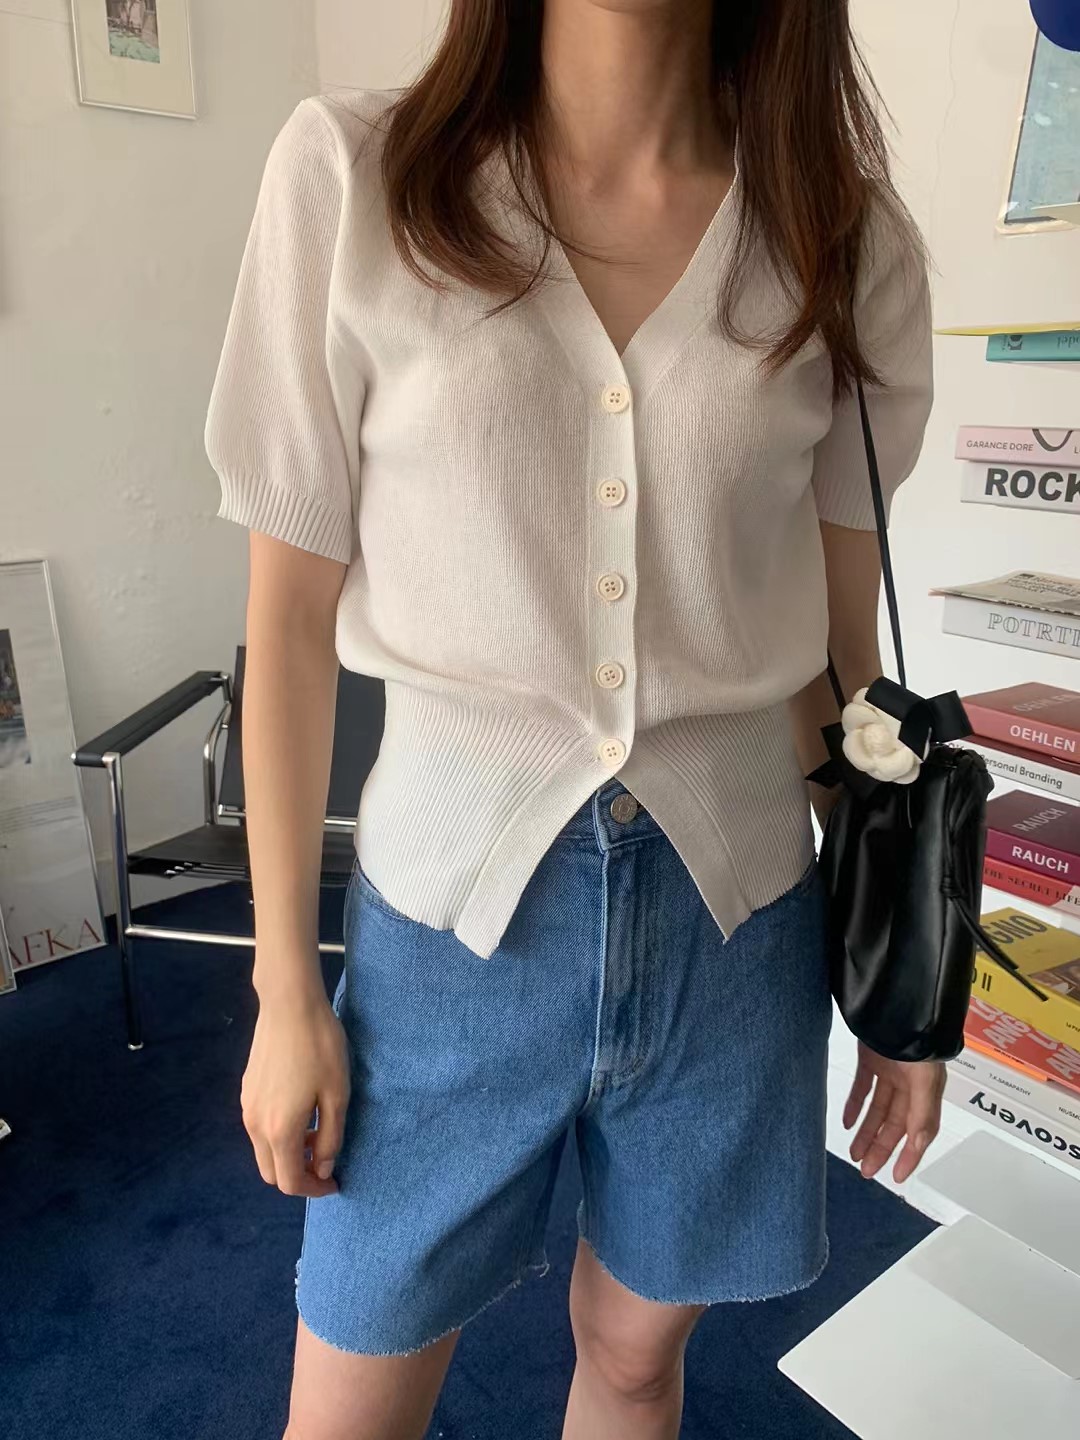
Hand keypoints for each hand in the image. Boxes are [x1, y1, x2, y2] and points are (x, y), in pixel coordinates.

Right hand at [241, 977, 349, 1197]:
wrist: (289, 1005)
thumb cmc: (320, 1047)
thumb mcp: (336, 1095)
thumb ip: (329, 1138)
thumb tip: (321, 1168)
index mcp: (279, 1131)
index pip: (290, 1182)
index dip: (313, 1190)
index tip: (334, 1182)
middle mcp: (254, 1125)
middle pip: (270, 1173)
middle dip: (298, 1176)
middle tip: (324, 1161)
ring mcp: (246, 1107)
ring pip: (263, 1150)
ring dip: (288, 1154)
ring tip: (316, 1133)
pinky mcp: (246, 1090)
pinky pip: (258, 1128)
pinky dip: (278, 1135)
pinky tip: (300, 1111)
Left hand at [843, 1041, 944, 1182]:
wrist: (896, 998)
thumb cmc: (917, 1034)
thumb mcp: (925, 1078)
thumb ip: (924, 1112)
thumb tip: (917, 1145)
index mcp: (925, 1090)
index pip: (918, 1131)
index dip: (909, 1156)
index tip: (895, 1177)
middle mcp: (909, 1083)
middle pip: (894, 1124)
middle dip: (881, 1148)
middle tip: (866, 1170)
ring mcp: (890, 1069)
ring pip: (877, 1109)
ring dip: (866, 1131)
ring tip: (855, 1154)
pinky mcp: (871, 1056)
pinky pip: (863, 1086)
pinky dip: (855, 1103)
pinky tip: (846, 1121)